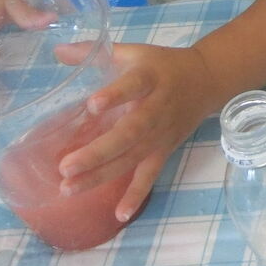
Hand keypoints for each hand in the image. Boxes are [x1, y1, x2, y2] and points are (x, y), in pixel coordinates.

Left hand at [54, 42, 219, 222]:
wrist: (207, 80)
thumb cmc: (163, 65)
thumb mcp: (135, 52)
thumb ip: (95, 52)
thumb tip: (57, 51)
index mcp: (149, 78)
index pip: (133, 85)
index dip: (115, 95)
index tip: (92, 105)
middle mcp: (156, 108)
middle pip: (130, 132)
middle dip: (99, 151)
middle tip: (66, 166)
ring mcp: (162, 133)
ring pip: (134, 157)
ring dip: (103, 175)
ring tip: (69, 188)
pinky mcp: (165, 149)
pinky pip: (151, 174)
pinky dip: (137, 194)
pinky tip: (119, 214)